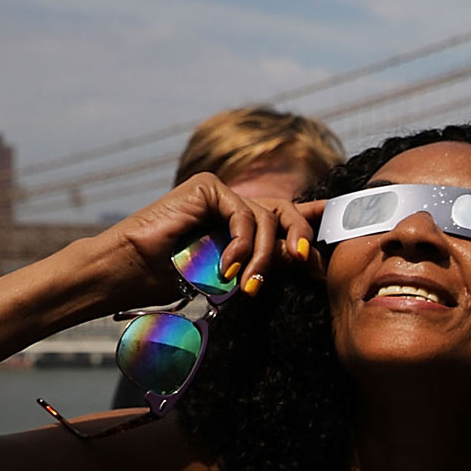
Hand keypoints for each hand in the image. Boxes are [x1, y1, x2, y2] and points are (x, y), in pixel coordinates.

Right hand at [83, 174, 318, 317]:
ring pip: (267, 218)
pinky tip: (226, 268)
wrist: (129, 273)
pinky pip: (243, 213)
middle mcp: (233, 205)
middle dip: (300, 239)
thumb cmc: (171, 281)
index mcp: (240, 225)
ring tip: (247, 285)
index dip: (313, 218)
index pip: (285, 216)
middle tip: (300, 264)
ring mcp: (219, 193)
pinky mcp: (207, 186)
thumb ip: (265, 264)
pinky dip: (241, 243)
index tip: (340, 220)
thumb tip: (308, 261)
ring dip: (262, 256)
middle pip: (286, 212)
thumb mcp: (231, 277)